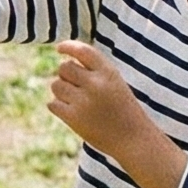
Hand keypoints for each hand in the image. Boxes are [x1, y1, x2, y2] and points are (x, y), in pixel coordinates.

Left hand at [46, 42, 159, 162]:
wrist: (134, 140)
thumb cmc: (123, 110)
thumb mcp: (115, 84)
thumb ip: (94, 72)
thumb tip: (63, 64)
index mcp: (109, 73)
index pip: (83, 51)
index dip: (69, 47)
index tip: (59, 48)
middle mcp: (96, 84)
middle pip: (64, 68)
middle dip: (66, 76)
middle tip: (78, 89)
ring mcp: (84, 101)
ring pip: (56, 85)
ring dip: (62, 92)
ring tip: (79, 103)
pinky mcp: (74, 118)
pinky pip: (52, 103)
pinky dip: (58, 107)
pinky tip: (73, 114)